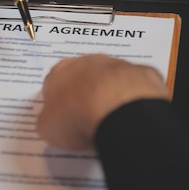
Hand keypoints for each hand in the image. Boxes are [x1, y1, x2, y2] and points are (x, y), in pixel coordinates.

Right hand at [37, 54, 168, 150]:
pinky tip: (130, 116)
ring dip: (109, 95)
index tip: (62, 119)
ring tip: (109, 120)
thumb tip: (51, 123)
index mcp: (59, 72)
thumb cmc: (78, 116)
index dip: (57, 103)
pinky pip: (135, 86)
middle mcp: (87, 62)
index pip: (53, 84)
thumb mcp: (48, 128)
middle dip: (83, 95)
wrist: (117, 111)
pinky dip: (133, 98)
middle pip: (82, 77)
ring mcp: (116, 64)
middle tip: (85, 119)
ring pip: (110, 78)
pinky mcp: (141, 73)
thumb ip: (48, 121)